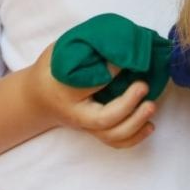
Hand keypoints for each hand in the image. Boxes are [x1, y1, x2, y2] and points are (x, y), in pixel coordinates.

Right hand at [26, 44, 156, 149]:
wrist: (38, 97)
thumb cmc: (55, 70)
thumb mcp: (63, 53)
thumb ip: (87, 49)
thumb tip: (121, 47)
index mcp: (65, 91)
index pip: (87, 86)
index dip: (109, 74)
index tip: (125, 60)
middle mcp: (76, 114)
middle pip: (102, 121)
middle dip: (127, 107)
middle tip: (143, 85)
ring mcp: (87, 126)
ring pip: (111, 136)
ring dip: (135, 124)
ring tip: (151, 106)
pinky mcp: (97, 131)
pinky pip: (115, 142)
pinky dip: (135, 137)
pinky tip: (150, 125)